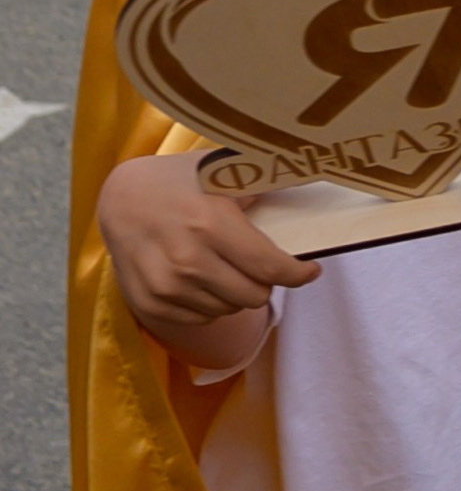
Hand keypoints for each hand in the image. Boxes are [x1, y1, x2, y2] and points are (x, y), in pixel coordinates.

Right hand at [96, 150, 317, 340]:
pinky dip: (210, 303)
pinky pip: (200, 318)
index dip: (298, 274)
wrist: (118, 198)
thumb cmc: (178, 181)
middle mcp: (188, 261)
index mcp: (210, 225)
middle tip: (263, 266)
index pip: (269, 267)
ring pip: (228, 310)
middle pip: (254, 296)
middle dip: (267, 282)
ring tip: (228, 267)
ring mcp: (166, 287)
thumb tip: (307, 189)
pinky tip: (203, 278)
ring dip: (236, 293)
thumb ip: (260, 185)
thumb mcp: (220, 172)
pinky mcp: (150, 304)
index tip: (310, 271)